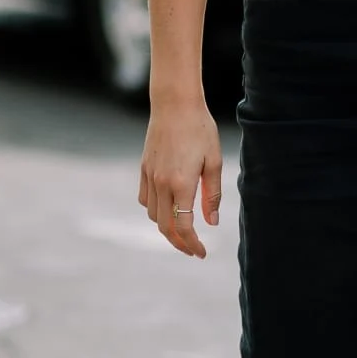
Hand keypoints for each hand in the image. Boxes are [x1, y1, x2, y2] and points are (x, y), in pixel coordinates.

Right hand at [139, 101, 223, 256]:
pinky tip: (168, 209)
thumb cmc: (200, 129)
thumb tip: (211, 222)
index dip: (192, 244)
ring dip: (167, 228)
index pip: (183, 226)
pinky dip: (155, 211)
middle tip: (193, 250)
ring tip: (183, 231)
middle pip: (165, 226)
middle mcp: (162, 183)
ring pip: (153, 215)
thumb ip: (212, 195)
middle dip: (179, 243)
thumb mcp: (213, 162)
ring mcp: (149, 176)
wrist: (174, 104)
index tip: (201, 253)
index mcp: (181, 184)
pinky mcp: (143, 169)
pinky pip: (145, 200)